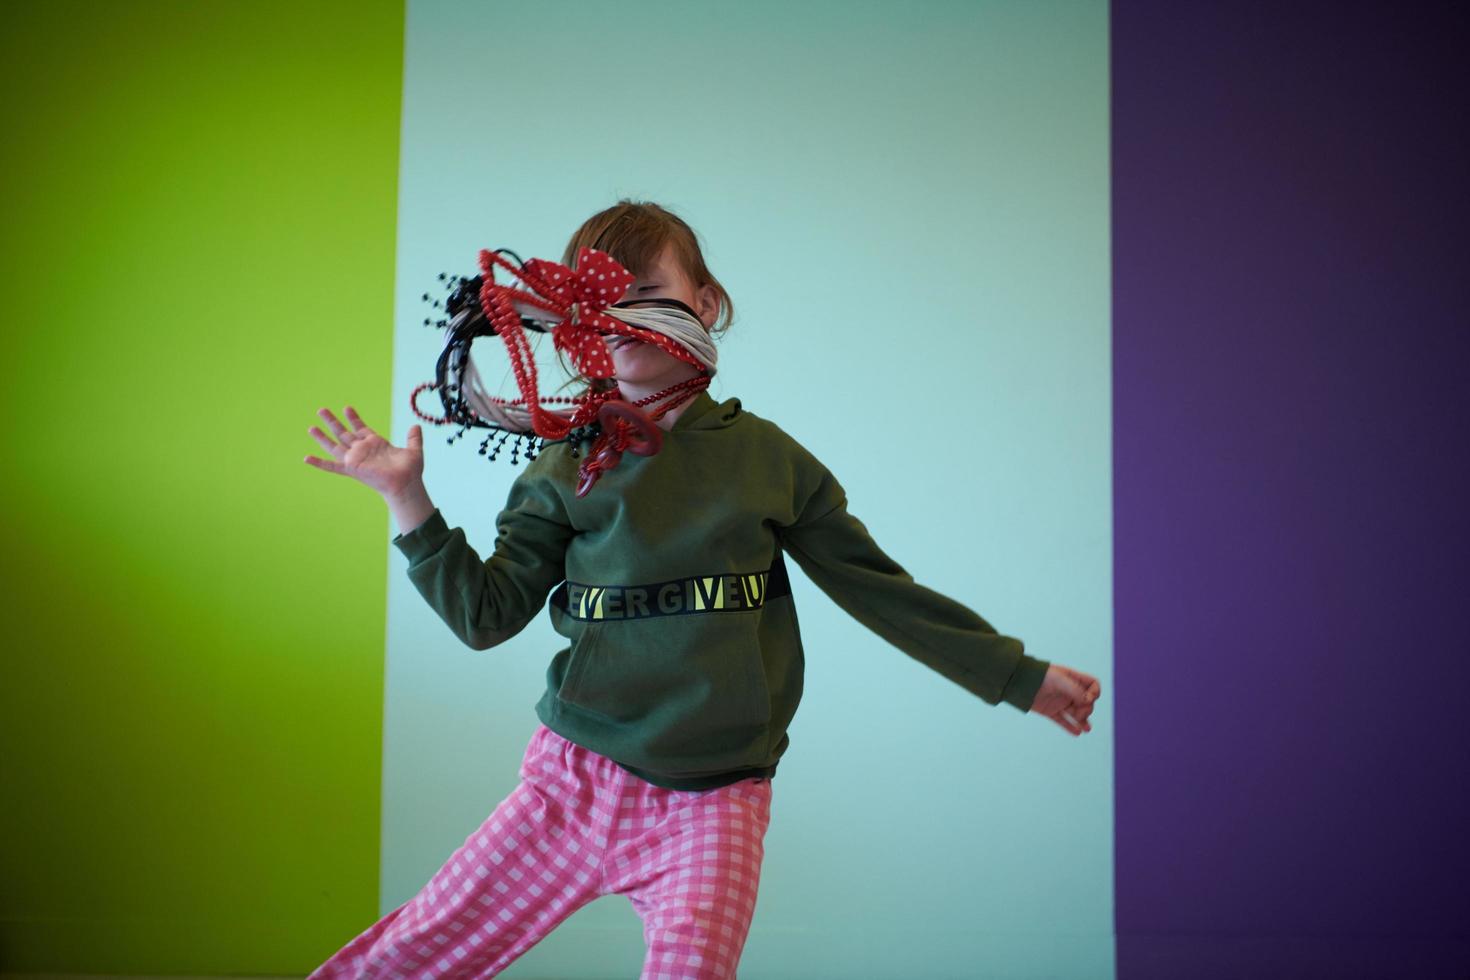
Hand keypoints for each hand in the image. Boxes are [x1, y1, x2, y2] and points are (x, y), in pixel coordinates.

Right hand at [304, 406, 423, 499]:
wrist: (406, 484)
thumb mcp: (414, 450)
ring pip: (335, 445)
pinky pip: (332, 466)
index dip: (353, 418)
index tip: (347, 408)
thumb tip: (416, 425)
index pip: (360, 428)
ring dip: (322, 437)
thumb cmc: (410, 471)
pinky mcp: (352, 468)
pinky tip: (306, 459)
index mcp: (375, 444)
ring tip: (311, 427)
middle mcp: (363, 450)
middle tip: (321, 409)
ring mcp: (356, 459)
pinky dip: (319, 463)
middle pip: (344, 432)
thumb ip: (414, 438)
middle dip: (333, 421)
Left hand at [1029, 664, 1100, 736]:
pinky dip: (1069, 727)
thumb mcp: (1060, 680)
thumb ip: (1076, 691)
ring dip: (1083, 721)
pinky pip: (1062, 720)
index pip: (1092, 685)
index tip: (1087, 699)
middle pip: (1086, 702)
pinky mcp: (1050, 711)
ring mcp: (1060, 701)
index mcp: (1073, 679)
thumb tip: (1088, 702)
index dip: (1094, 693)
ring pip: (1076, 713)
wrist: (1019, 682)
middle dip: (1087, 710)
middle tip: (1078, 714)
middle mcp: (1068, 691)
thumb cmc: (1040, 676)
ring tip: (1087, 729)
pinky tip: (1077, 733)